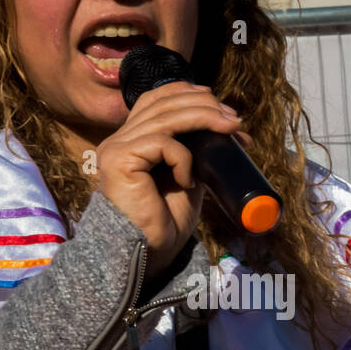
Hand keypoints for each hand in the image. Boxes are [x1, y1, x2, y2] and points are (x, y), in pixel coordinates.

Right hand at [93, 80, 252, 279]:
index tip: (219, 105)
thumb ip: (195, 152)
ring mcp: (116, 148)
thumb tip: (227, 129)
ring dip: (204, 118)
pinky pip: (162, 142)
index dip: (187, 93)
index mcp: (132, 140)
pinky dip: (183, 157)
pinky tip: (188, 180)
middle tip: (234, 120)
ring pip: (165, 116)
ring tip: (231, 128)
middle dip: (203, 104)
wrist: (147, 255)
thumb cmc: (164, 223)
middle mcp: (119, 139)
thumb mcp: (187, 177)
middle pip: (162, 102)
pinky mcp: (120, 160)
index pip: (155, 99)